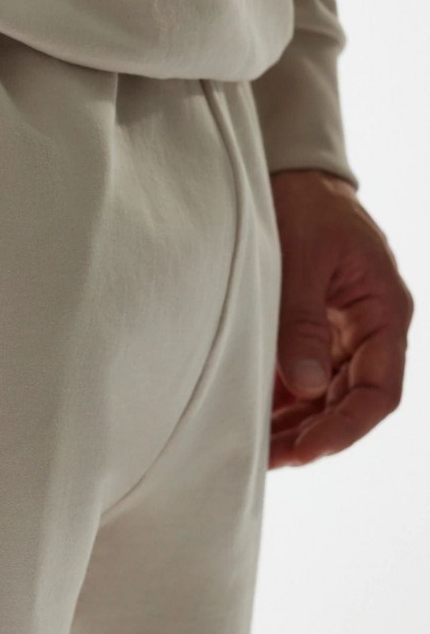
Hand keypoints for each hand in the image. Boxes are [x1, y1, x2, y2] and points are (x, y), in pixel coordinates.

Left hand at [268, 170, 414, 468]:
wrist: (293, 174)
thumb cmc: (304, 207)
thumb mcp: (301, 260)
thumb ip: (301, 321)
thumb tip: (303, 386)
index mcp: (383, 314)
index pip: (378, 392)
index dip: (346, 428)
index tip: (307, 451)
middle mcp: (368, 332)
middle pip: (349, 403)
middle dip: (311, 435)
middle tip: (265, 459)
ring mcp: (341, 334)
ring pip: (324, 397)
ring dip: (293, 425)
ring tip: (252, 448)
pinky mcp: (312, 331)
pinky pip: (302, 378)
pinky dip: (280, 401)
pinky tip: (251, 420)